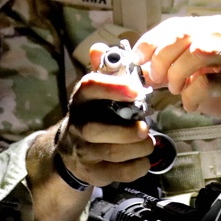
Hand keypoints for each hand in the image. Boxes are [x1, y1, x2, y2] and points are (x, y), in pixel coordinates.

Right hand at [53, 43, 154, 186]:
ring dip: (136, 148)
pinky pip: (117, 173)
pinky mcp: (92, 172)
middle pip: (96, 129)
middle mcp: (78, 125)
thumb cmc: (93, 115)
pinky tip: (144, 159)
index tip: (136, 90)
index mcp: (82, 99)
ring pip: (110, 153)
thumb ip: (103, 70)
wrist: (71, 151)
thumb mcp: (96, 92)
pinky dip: (137, 167)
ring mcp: (83, 151)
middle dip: (126, 131)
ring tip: (148, 142)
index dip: (114, 87)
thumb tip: (99, 48)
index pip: (91, 87)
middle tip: (145, 128)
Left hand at [132, 15, 220, 136]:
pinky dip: (191, 95)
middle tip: (157, 79)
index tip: (137, 59)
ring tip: (177, 91)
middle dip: (161, 59)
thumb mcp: (196, 73)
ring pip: (195, 53)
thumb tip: (140, 68)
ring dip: (177, 75)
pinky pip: (207, 82)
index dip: (151, 41)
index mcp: (214, 28)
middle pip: (183, 35)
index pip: (175, 25)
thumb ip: (170, 66)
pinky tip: (192, 104)